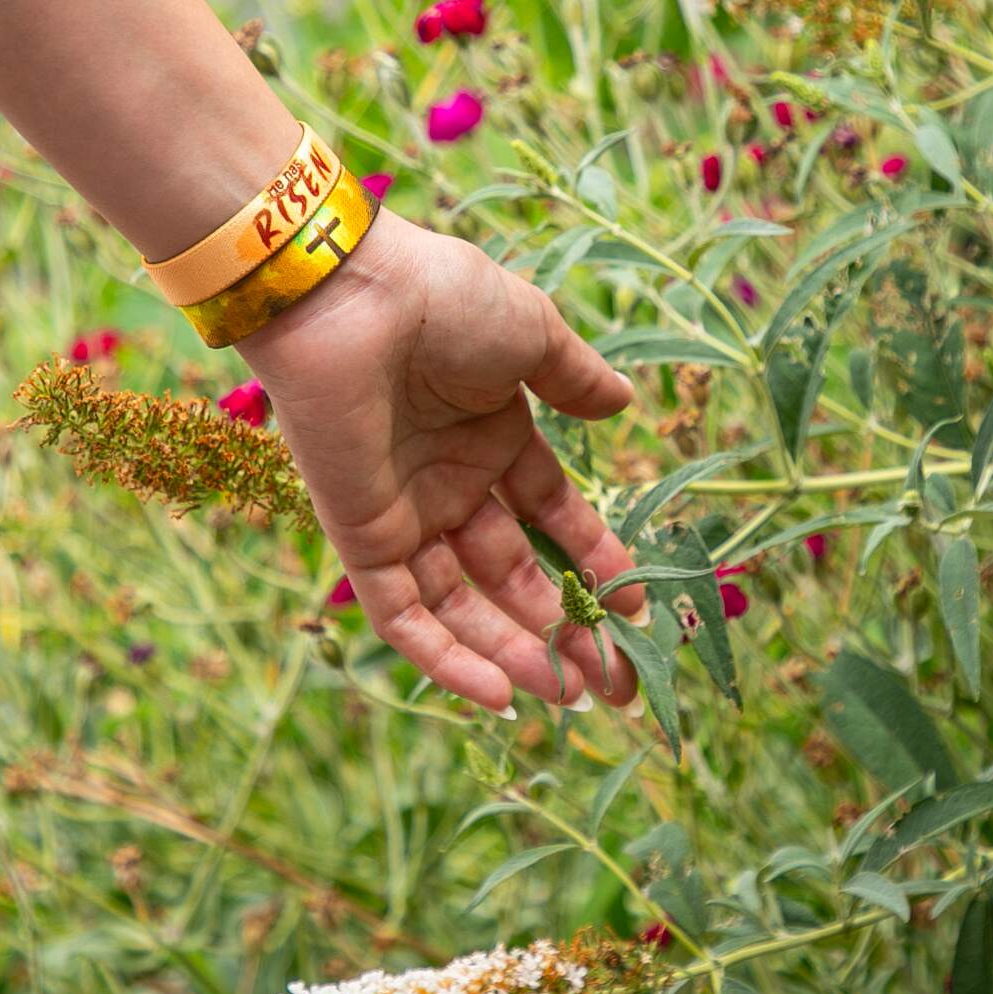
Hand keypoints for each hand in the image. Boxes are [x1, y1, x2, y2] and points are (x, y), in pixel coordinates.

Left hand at [237, 207, 647, 715]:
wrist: (353, 295)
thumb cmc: (441, 299)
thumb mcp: (530, 335)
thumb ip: (573, 379)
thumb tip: (624, 404)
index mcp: (489, 434)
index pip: (549, 516)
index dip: (593, 563)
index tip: (639, 612)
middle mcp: (446, 481)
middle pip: (511, 573)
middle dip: (564, 628)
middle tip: (615, 683)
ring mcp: (403, 512)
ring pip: (461, 605)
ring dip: (513, 653)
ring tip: (571, 698)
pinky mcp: (360, 536)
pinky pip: (401, 614)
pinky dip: (444, 658)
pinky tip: (499, 694)